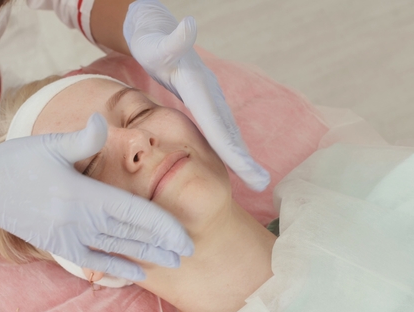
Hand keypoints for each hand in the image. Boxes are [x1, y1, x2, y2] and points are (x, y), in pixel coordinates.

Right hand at [0, 113, 193, 279]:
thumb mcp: (50, 144)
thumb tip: (103, 120)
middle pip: (130, 234)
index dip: (161, 226)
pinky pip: (93, 259)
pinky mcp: (58, 244)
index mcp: (82, 194)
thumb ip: (84, 138)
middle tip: (189, 251)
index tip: (183, 235)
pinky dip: (116, 266)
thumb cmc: (17, 161)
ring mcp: (68, 236)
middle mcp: (78, 220)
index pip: (132, 212)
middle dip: (162, 244)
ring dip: (146, 256)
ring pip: (116, 248)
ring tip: (172, 264)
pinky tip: (136, 274)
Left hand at [123, 0, 269, 190]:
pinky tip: (236, 160)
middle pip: (229, 131)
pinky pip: (220, 128)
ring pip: (229, 131)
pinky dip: (230, 145)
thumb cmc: (151, 41)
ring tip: (258, 180)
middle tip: (262, 183)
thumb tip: (189, 25)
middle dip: (245, 159)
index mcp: (198, 87)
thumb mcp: (156, 42)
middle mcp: (210, 94)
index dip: (232, 149)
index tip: (247, 170)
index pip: (217, 124)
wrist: (156, 33)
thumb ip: (173, 39)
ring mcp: (210, 98)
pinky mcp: (206, 101)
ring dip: (242, 155)